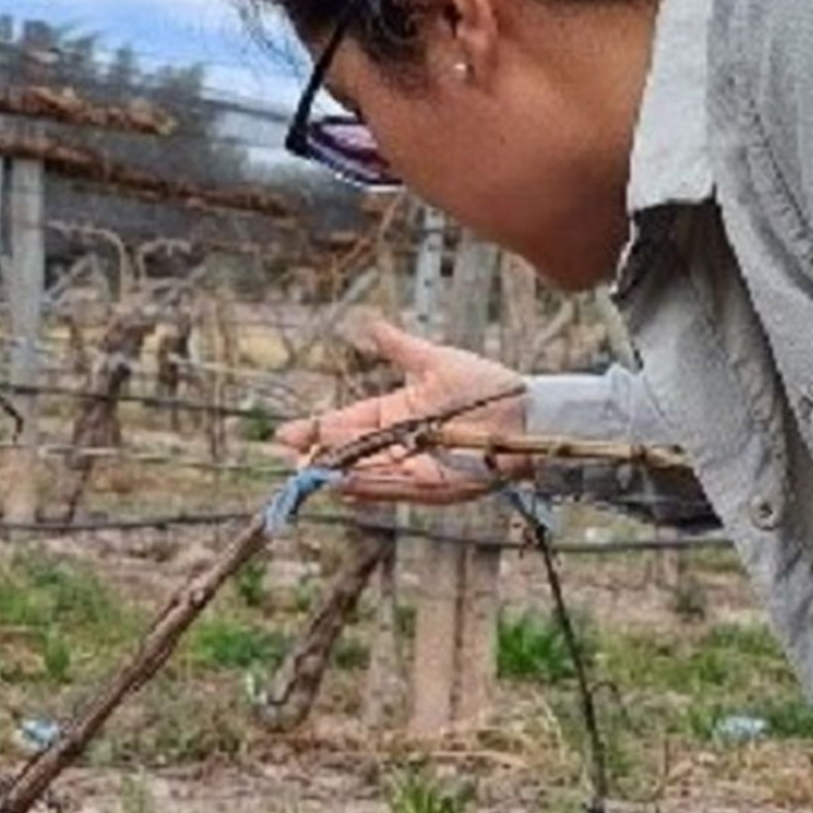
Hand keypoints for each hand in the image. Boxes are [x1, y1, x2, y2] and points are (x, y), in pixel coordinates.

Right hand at [276, 318, 526, 504]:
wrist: (524, 410)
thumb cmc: (486, 385)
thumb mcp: (433, 360)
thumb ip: (398, 346)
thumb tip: (368, 324)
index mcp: (395, 413)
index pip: (347, 423)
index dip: (317, 430)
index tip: (287, 434)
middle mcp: (399, 443)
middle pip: (351, 452)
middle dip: (320, 457)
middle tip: (292, 460)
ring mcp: (415, 466)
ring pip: (367, 473)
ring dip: (339, 475)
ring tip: (310, 474)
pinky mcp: (433, 486)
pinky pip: (396, 489)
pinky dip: (371, 488)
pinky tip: (346, 486)